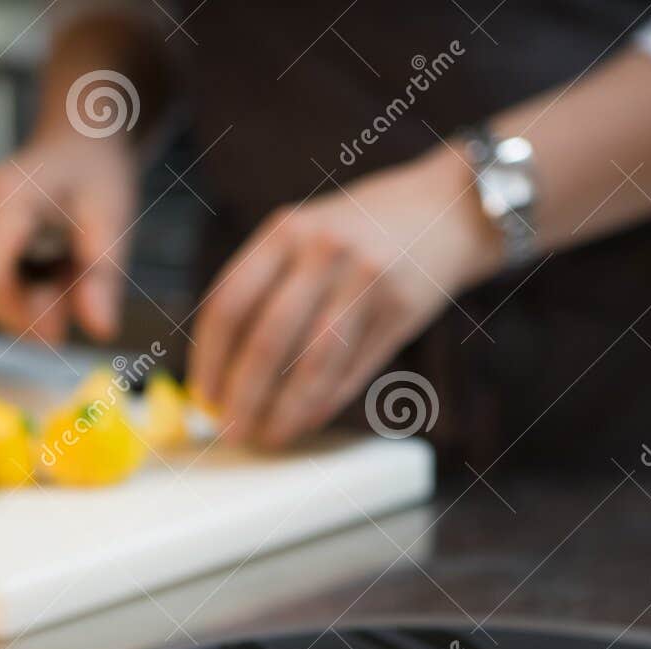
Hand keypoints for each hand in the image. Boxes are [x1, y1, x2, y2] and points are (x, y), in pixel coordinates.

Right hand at [0, 134, 138, 343]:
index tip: (60, 337)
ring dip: (28, 299)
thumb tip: (100, 331)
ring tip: (65, 262)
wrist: (75, 143)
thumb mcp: (113, 222)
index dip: (21, 319)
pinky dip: (20, 289)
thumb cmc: (96, 177)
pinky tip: (46, 261)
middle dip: (32, 309)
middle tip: (77, 286)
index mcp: (1, 198)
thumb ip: (102, 277)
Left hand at [188, 145, 502, 447]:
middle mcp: (323, 251)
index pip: (229, 303)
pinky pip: (352, 370)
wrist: (446, 209)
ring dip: (286, 411)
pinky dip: (324, 403)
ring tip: (268, 437)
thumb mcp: (305, 234)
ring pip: (314, 365)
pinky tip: (305, 421)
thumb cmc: (360, 230)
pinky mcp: (400, 311)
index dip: (210, 358)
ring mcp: (366, 281)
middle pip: (268, 340)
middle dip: (244, 396)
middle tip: (231, 431)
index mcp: (285, 230)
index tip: (203, 396)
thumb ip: (266, 287)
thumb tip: (224, 370)